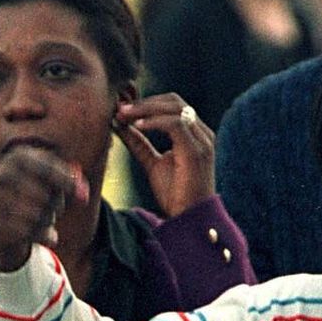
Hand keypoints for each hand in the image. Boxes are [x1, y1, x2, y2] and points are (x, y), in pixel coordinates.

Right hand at [0, 145, 87, 271]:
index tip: (84, 197)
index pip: (46, 168)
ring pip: (36, 216)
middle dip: (57, 206)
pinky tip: (40, 234)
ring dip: (48, 221)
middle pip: (44, 195)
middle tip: (56, 209)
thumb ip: (72, 185)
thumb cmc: (35, 196)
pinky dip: (41, 236)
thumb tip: (83, 195)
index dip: (67, 183)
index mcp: (18, 157)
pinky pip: (26, 233)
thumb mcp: (54, 185)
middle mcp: (3, 175)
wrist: (2, 223)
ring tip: (45, 220)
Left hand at [116, 94, 215, 219]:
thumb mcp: (152, 163)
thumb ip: (139, 144)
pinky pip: (175, 124)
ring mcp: (202, 141)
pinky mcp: (197, 150)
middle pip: (174, 101)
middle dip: (145, 102)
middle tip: (121, 109)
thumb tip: (119, 125)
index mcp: (195, 134)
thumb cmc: (176, 195)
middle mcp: (202, 133)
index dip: (147, 103)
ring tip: (125, 115)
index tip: (122, 109)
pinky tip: (138, 127)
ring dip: (146, 109)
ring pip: (175, 108)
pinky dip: (154, 122)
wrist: (190, 219)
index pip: (172, 105)